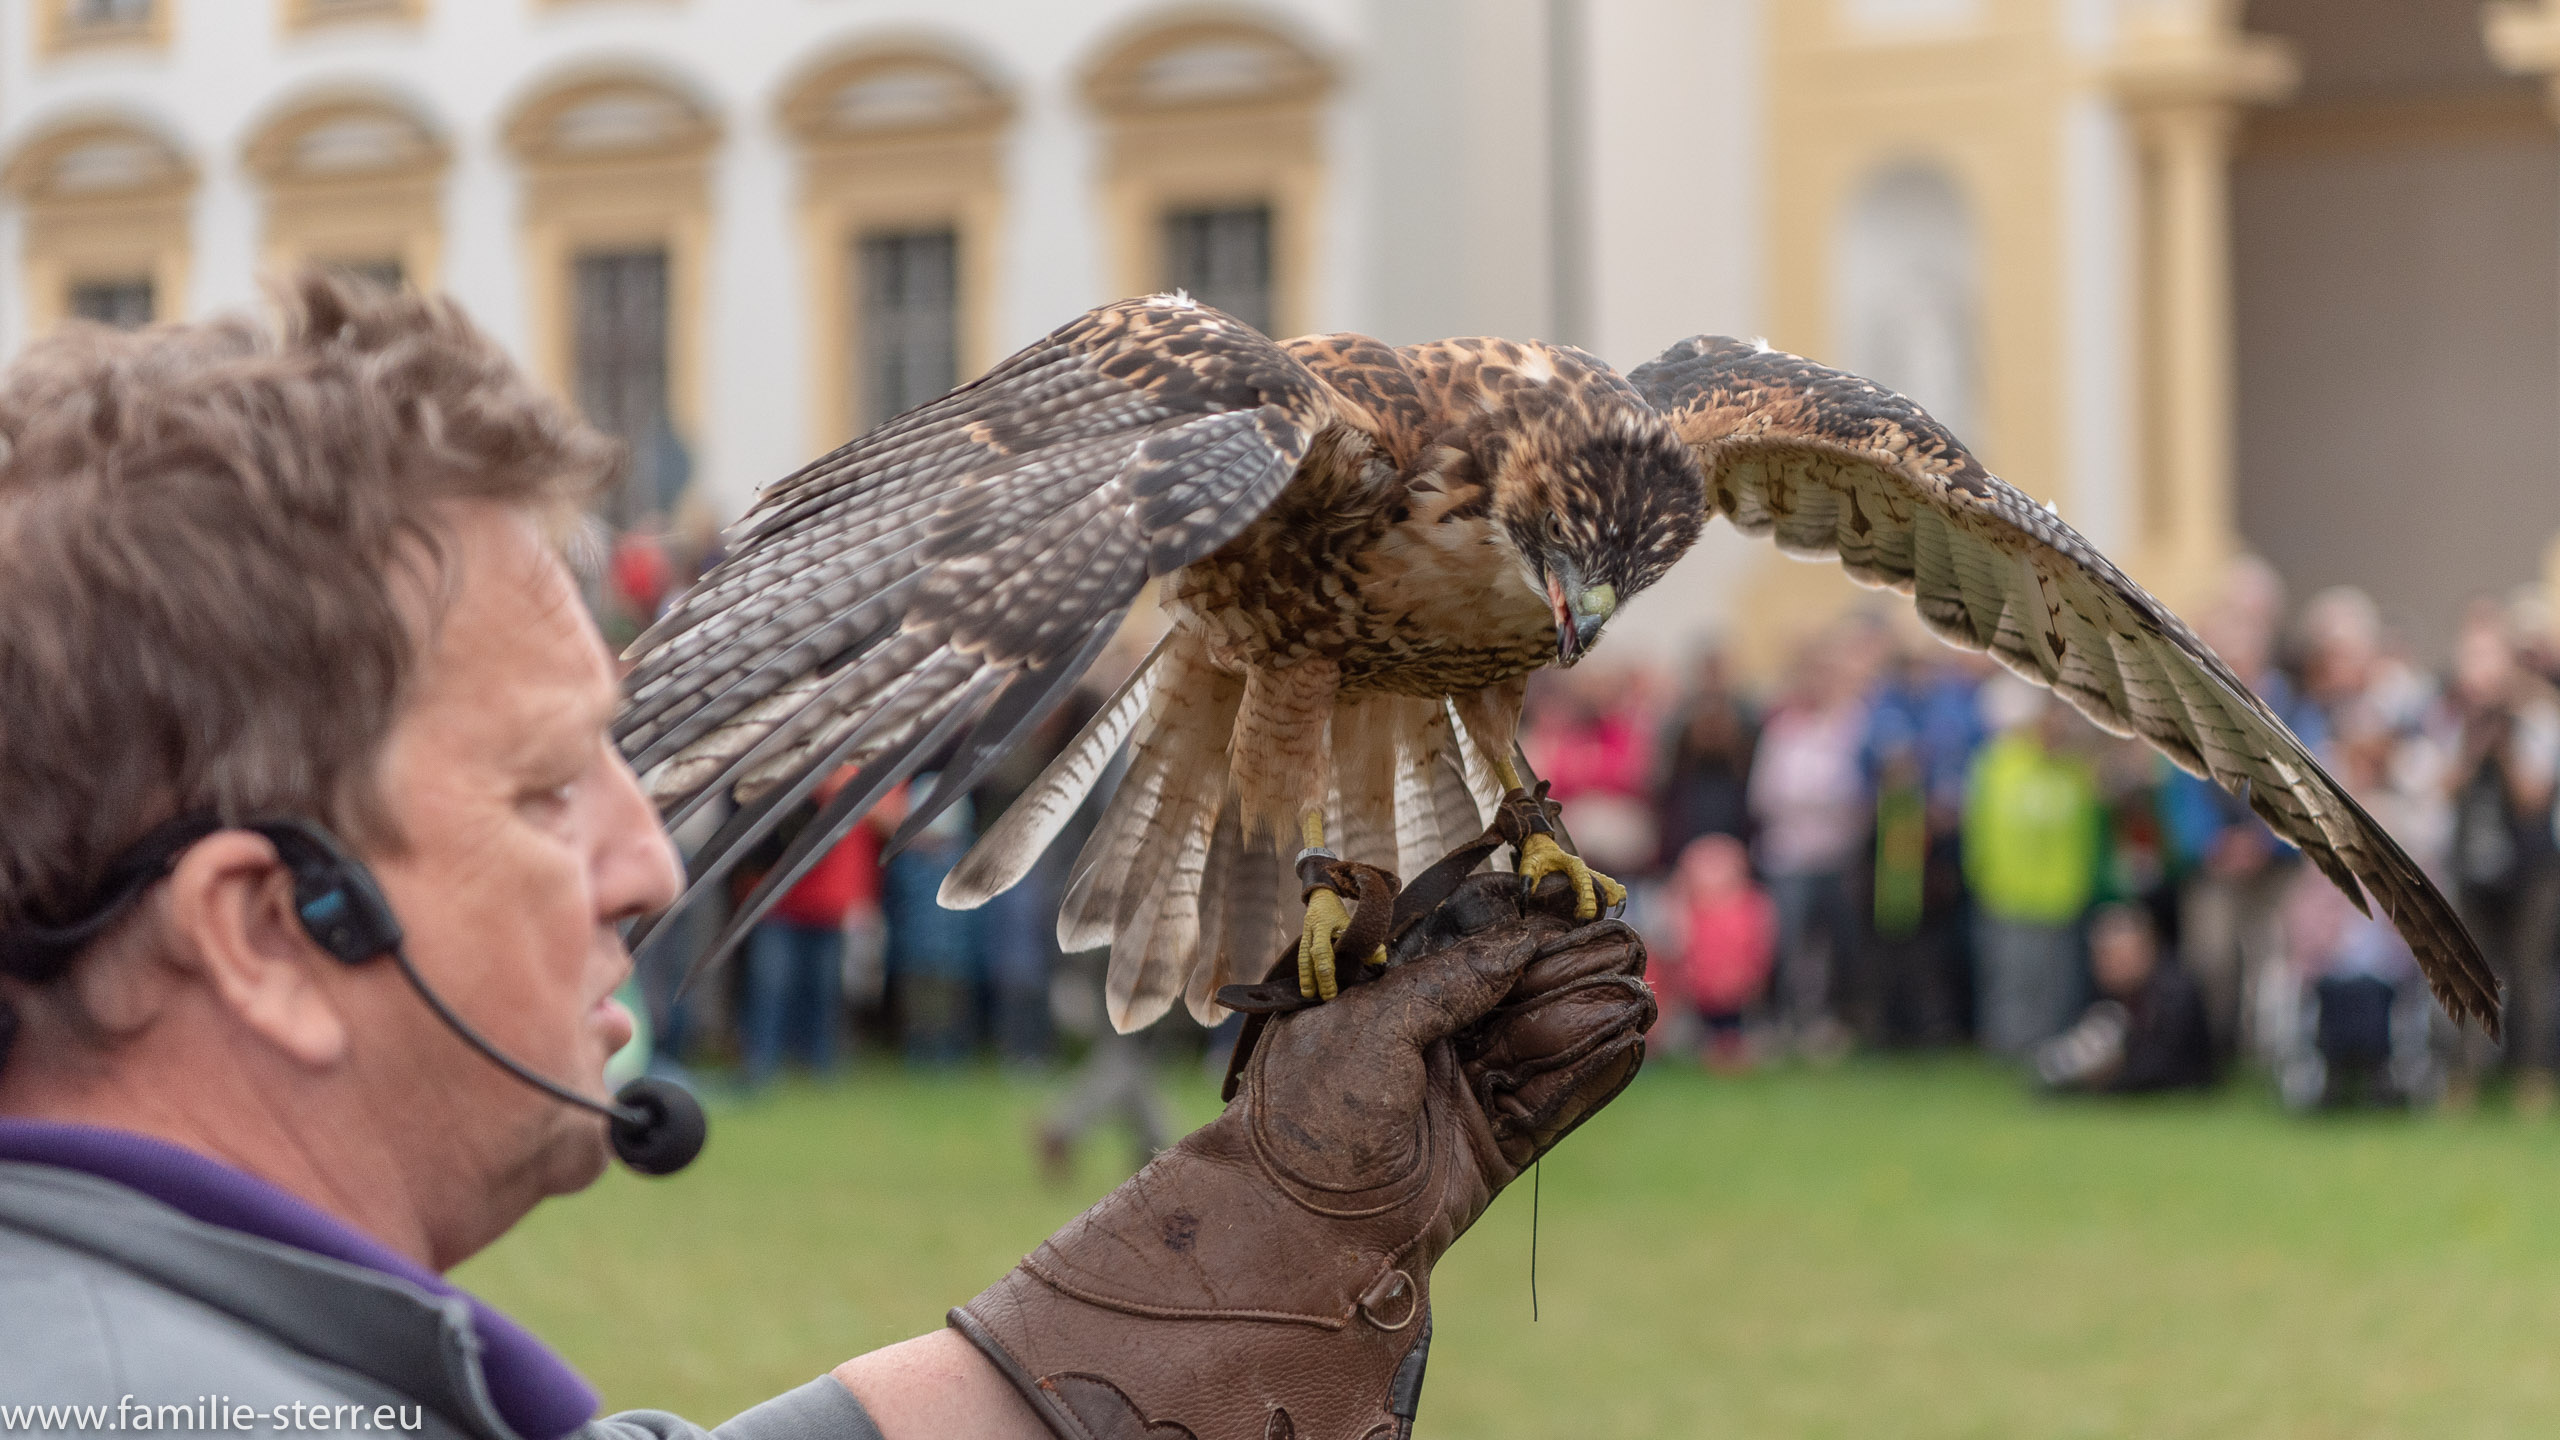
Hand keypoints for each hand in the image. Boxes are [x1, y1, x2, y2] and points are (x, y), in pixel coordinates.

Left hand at [952, 872, 1651, 1439]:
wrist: (1305, 1229)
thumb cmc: (1313, 1114)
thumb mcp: (1370, 1022)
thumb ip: (1451, 979)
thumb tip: (1523, 939)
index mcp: (1383, 996)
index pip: (1468, 946)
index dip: (1523, 924)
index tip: (1575, 900)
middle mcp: (1428, 1039)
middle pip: (1515, 991)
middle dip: (1570, 966)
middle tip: (1626, 941)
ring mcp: (1462, 1094)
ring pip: (1540, 1045)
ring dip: (1590, 1016)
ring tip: (1639, 990)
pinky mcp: (1493, 1148)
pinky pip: (1553, 1105)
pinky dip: (1590, 1077)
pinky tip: (1628, 1045)